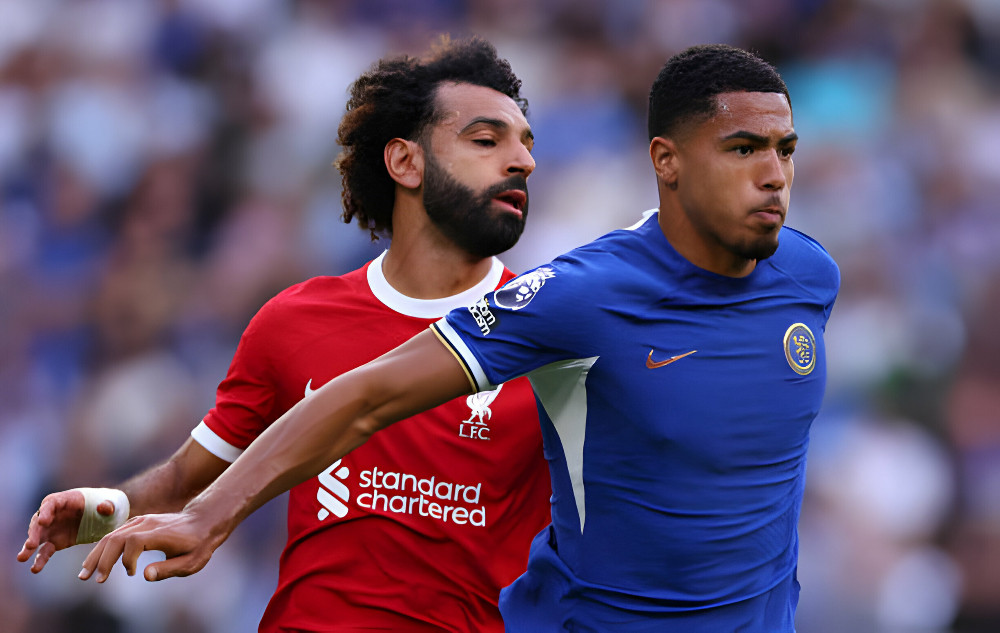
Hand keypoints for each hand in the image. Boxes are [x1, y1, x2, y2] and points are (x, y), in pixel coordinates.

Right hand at [17, 490, 115, 572]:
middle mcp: (53, 514)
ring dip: (29, 547)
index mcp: (64, 500)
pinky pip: (44, 551)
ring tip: (22, 557)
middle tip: (31, 543)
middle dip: (34, 532)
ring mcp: (52, 529)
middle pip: (38, 522)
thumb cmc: (106, 504)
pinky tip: (35, 569)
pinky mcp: (55, 542)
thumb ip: (107, 505)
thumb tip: (104, 508)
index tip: (43, 521)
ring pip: (37, 537)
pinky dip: (39, 560)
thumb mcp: (110, 503)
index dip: (45, 512)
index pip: (50, 503)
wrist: (106, 517)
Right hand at [77, 511, 224, 582]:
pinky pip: (116, 533)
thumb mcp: (191, 561)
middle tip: (88, 579)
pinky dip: (103, 547)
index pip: (133, 542)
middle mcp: (146, 524)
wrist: (204, 520)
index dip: (126, 559)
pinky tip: (96, 561)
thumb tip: (144, 576)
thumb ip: (168, 569)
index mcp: (159, 533)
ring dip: (97, 554)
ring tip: (85, 573)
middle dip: (100, 559)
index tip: (131, 573)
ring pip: (112, 535)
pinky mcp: (138, 523)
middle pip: (116, 538)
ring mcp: (141, 521)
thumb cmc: (199, 544)